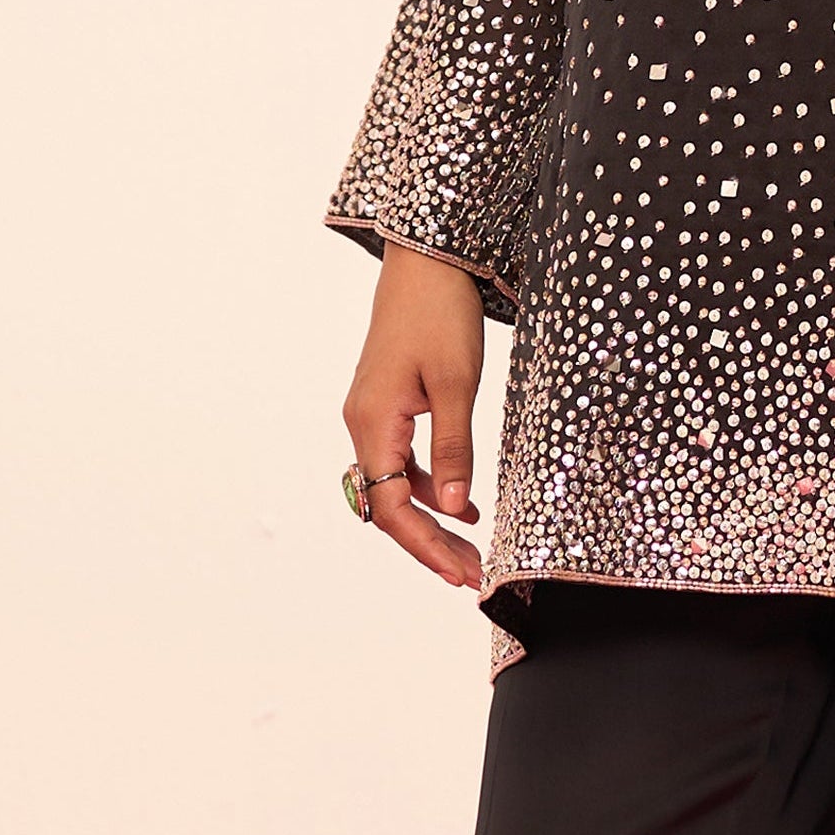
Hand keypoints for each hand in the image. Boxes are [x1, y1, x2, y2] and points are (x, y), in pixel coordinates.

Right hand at [343, 244, 492, 588]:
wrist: (426, 260)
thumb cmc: (440, 313)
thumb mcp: (458, 384)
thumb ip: (454, 450)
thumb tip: (453, 509)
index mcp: (371, 422)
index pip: (392, 506)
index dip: (425, 546)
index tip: (460, 573)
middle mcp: (363, 424)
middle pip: (390, 504)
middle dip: (430, 542)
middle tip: (472, 573)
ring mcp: (373, 416)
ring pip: (397, 486)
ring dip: (432, 519)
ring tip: (472, 550)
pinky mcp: (388, 406)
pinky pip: (403, 461)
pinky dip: (432, 487)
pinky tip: (463, 505)